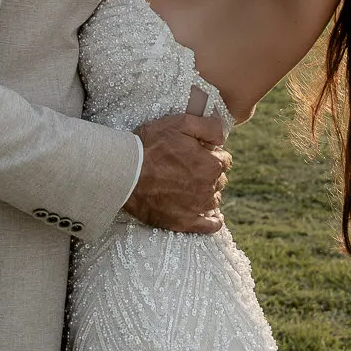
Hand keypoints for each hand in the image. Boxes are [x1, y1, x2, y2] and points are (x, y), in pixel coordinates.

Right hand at [124, 86, 230, 233]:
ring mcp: (197, 206)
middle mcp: (208, 187)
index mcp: (210, 164)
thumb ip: (208, 127)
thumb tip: (223, 137)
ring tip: (191, 187)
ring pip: (214, 199)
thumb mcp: (180, 123)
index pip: (224, 160)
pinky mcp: (183, 222)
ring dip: (208, 192)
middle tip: (188, 167)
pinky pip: (209, 226)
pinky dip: (214, 222)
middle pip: (219, 180)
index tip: (198, 153)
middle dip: (209, 172)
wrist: (125, 172)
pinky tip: (214, 218)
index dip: (211, 154)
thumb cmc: (150, 146)